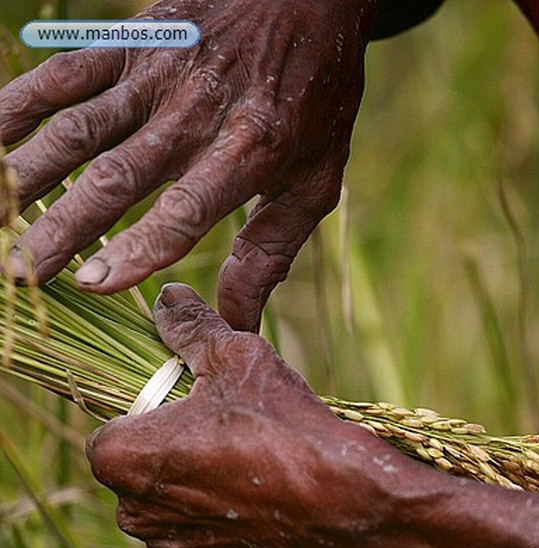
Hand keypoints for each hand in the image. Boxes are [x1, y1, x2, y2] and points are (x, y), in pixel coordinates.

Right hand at [0, 0, 376, 329]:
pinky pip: (65, 74)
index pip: (184, 211)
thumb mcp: (314, 180)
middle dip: (62, 228)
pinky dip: (20, 104)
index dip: (138, 248)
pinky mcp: (129, 42)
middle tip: (19, 273)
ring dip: (29, 175)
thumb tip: (238, 320)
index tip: (93, 284)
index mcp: (247, 150)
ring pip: (79, 128)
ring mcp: (155, 74)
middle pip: (116, 178)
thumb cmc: (314, 98)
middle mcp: (192, 112)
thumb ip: (272, 251)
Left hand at [86, 284, 403, 547]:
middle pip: (140, 481)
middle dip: (173, 462)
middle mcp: (134, 517)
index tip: (188, 414)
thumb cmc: (287, 429)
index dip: (148, 422)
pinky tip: (262, 520)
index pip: (110, 435)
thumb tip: (166, 301)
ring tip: (251, 481)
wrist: (350, 508)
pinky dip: (226, 541)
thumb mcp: (238, 358)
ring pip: (172, 522)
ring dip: (198, 504)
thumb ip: (190, 329)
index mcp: (122, 459)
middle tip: (228, 443)